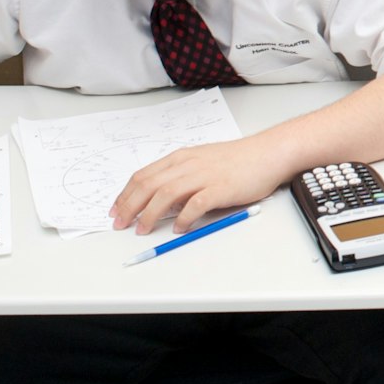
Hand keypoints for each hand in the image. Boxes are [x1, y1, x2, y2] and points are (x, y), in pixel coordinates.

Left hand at [112, 140, 284, 234]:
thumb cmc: (237, 160)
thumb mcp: (202, 162)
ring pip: (166, 194)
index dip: (125, 194)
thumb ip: (181, 177)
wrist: (267, 153)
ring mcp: (204, 175)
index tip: (116, 210)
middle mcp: (188, 164)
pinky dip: (183, 218)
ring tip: (142, 229)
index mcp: (181, 158)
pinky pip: (195, 205)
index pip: (143, 175)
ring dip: (150, 214)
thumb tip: (161, 202)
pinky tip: (178, 228)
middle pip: (149, 185)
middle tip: (120, 224)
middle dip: (129, 206)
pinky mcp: (220, 188)